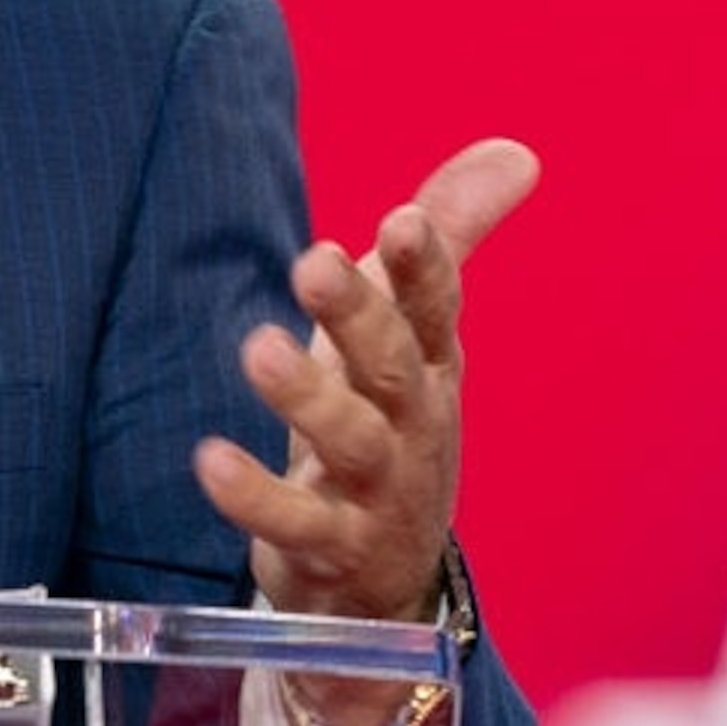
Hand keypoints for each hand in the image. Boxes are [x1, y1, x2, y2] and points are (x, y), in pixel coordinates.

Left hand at [194, 138, 539, 628]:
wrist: (383, 573)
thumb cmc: (388, 420)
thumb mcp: (412, 330)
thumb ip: (450, 239)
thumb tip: (516, 152)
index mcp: (428, 364)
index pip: (434, 309)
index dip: (427, 267)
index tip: (403, 219)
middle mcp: (411, 423)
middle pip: (392, 365)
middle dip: (358, 314)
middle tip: (314, 262)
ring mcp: (376, 489)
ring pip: (349, 440)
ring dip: (306, 395)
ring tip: (257, 349)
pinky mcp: (332, 546)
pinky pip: (297, 524)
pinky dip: (256, 496)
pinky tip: (210, 459)